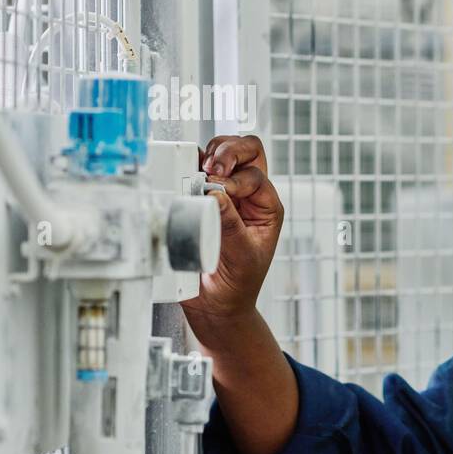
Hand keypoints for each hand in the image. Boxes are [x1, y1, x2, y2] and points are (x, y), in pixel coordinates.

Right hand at [180, 135, 284, 338]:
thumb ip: (230, 225)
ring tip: (201, 170)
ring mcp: (224, 193)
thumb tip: (216, 193)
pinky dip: (190, 163)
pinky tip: (186, 171)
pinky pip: (196, 168)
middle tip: (212, 167)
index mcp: (266, 207)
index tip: (219, 192)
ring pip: (223, 152)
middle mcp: (248, 196)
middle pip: (247, 151)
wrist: (216, 303)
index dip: (237, 179)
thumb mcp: (242, 255)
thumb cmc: (237, 283)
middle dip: (229, 151)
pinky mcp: (199, 196)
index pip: (256, 176)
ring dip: (211, 153)